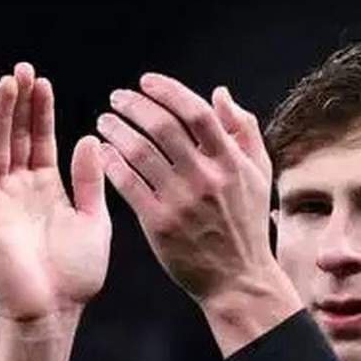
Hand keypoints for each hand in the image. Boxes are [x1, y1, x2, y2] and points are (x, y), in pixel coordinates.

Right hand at [0, 62, 111, 323]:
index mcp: (47, 190)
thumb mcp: (93, 220)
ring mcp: (1, 199)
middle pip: (17, 136)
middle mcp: (20, 189)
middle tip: (24, 69)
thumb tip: (90, 138)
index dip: (41, 112)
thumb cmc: (75, 275)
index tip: (44, 83)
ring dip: (1, 114)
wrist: (53, 312)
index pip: (41, 141)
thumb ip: (90, 181)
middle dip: (20, 104)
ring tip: (7, 81)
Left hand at [95, 73, 284, 305]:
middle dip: (135, 105)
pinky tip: (102, 152)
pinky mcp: (159, 224)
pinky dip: (112, 164)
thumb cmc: (248, 224)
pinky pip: (128, 185)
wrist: (239, 279)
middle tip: (118, 97)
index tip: (147, 81)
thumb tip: (219, 93)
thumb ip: (244, 129)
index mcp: (231, 162)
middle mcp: (206, 178)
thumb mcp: (259, 173)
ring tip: (104, 121)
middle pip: (163, 127)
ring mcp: (181, 202)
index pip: (196, 113)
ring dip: (116, 130)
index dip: (168, 90)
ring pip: (140, 153)